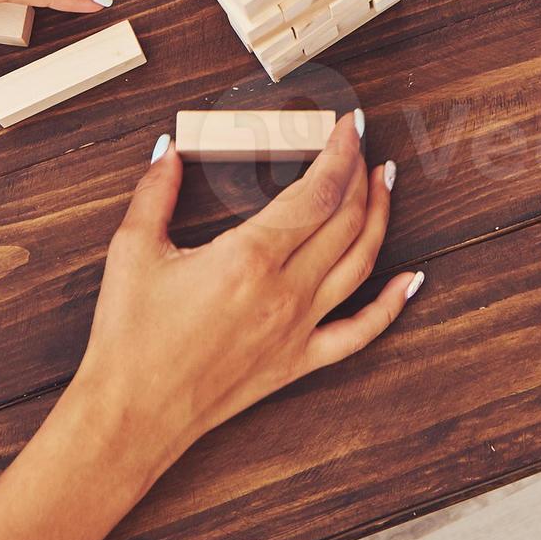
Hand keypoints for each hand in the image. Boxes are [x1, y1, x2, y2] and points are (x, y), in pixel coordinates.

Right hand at [64, 113, 415, 484]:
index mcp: (249, 257)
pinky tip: (410, 280)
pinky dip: (391, 304)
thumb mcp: (133, 250)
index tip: (348, 126)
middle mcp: (284, 291)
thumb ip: (155, 192)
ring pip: (360, 264)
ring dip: (380, 218)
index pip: (317, 191)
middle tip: (361, 145)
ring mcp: (297, 329)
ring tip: (385, 184)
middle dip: (361, 174)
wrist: (131, 413)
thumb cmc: (130, 336)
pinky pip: (360, 332)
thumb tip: (167, 149)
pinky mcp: (297, 362)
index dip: (341, 152)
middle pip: (345, 220)